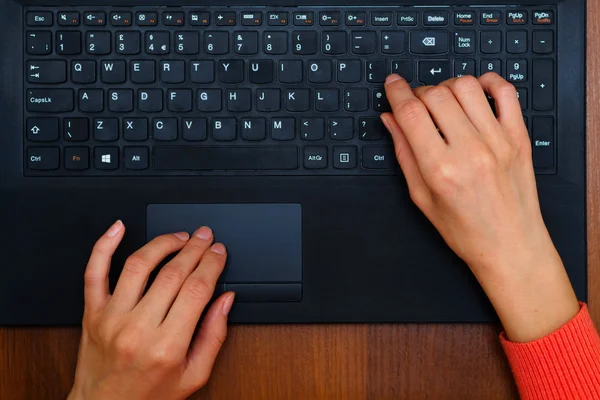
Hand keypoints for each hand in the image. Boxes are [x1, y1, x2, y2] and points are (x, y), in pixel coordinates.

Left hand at [68, 221, 233, 399]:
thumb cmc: (148, 396)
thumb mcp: (194, 376)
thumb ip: (213, 336)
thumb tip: (225, 300)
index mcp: (167, 346)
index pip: (196, 290)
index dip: (212, 264)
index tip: (219, 252)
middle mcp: (137, 328)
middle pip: (173, 273)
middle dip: (195, 249)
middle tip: (206, 236)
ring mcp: (112, 318)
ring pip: (139, 265)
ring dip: (162, 243)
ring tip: (179, 237)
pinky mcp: (93, 313)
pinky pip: (94, 272)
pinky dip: (104, 246)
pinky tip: (118, 228)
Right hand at [382, 73, 578, 341]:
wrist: (511, 247)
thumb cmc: (465, 230)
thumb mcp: (422, 198)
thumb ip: (404, 153)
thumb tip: (390, 119)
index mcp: (440, 169)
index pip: (411, 113)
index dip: (396, 92)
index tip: (392, 84)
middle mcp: (470, 150)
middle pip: (436, 95)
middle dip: (419, 92)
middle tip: (416, 104)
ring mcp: (498, 141)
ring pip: (467, 86)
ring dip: (448, 87)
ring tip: (444, 102)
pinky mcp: (519, 137)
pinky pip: (505, 92)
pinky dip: (488, 82)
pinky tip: (476, 92)